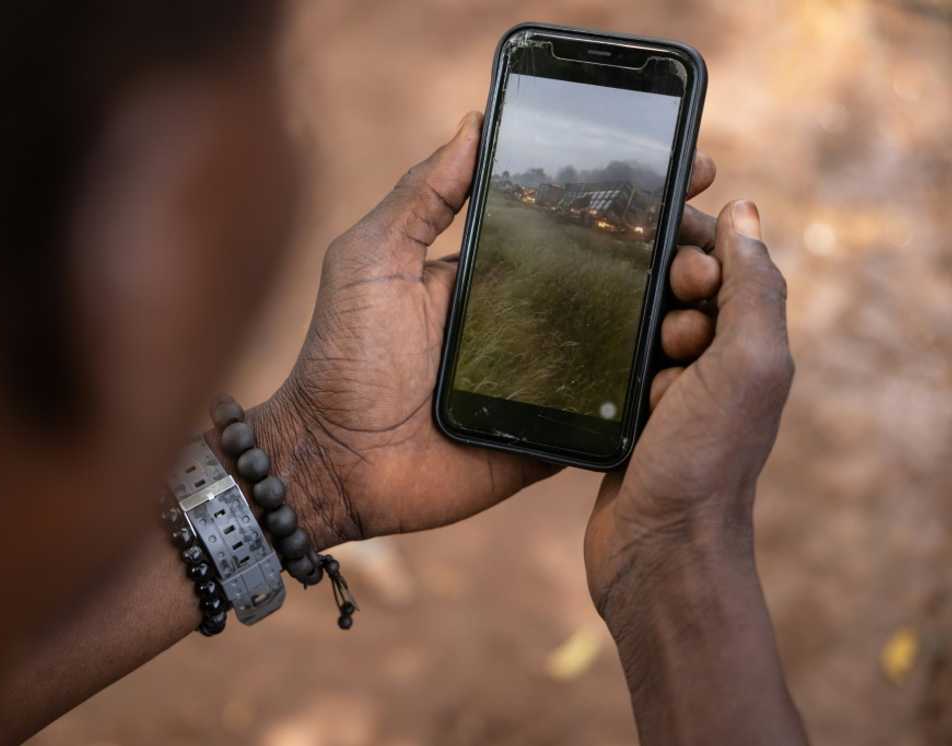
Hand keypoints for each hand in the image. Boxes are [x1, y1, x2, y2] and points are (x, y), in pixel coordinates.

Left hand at [253, 112, 722, 550]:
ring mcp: (544, 378)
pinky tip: (696, 363)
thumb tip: (473, 124)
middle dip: (669, 254)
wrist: (335, 460)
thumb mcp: (372, 258)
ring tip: (714, 290)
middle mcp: (526, 320)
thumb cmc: (344, 355)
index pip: (571, 227)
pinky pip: (611, 411)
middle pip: (612, 280)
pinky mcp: (552, 433)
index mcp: (493, 274)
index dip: (624, 201)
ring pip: (625, 343)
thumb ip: (421, 197)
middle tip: (713, 236)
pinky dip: (651, 391)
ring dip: (673, 317)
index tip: (681, 170)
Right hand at [583, 198, 794, 630]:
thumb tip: (745, 210)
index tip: (677, 271)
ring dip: (626, 330)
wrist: (658, 550)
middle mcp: (712, 363)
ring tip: (629, 364)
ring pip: (636, 325)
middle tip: (662, 329)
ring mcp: (665, 390)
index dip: (700, 251)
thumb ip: (753, 288)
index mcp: (749, 344)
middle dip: (661, 291)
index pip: (727, 265)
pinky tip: (584, 366)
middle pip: (676, 289)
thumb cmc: (706, 460)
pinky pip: (608, 365)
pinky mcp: (623, 415)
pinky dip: (600, 360)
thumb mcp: (747, 364)